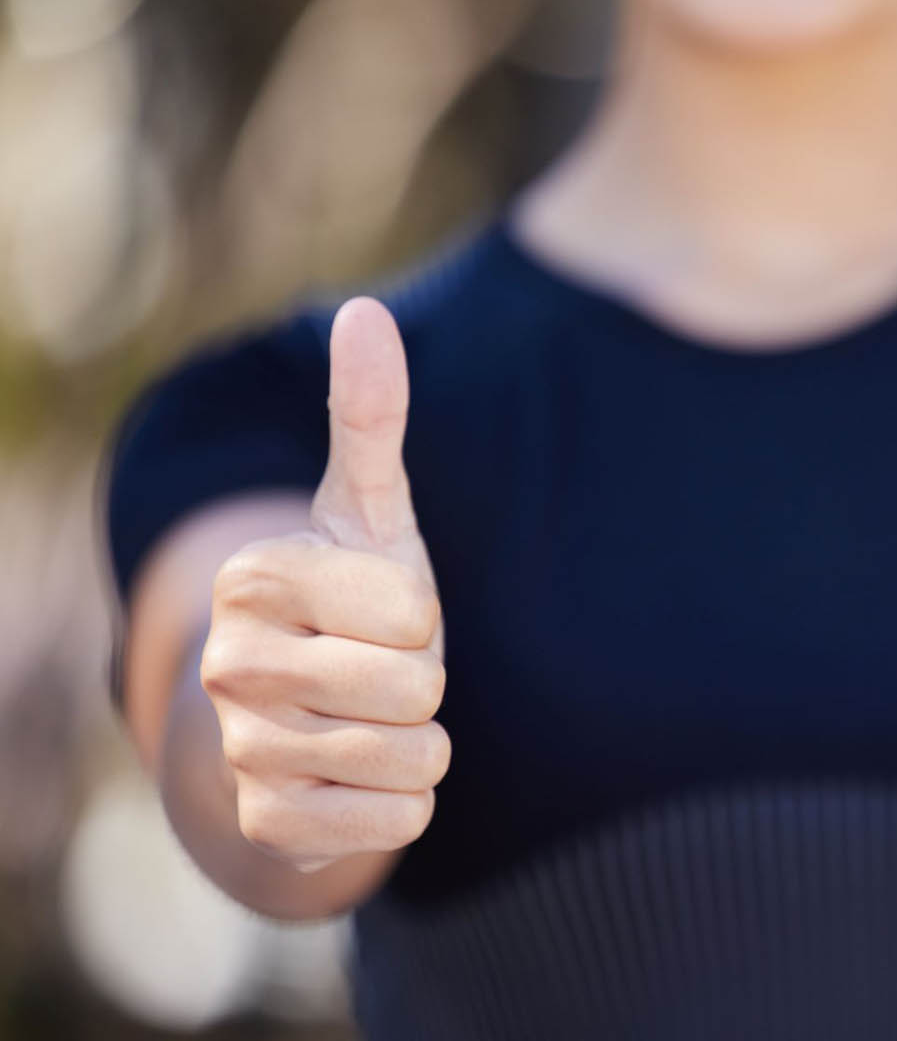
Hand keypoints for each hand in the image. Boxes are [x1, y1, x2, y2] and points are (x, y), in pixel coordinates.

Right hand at [199, 298, 448, 872]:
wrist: (297, 719)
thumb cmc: (348, 603)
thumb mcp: (366, 511)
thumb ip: (369, 417)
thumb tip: (365, 312)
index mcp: (253, 576)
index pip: (409, 607)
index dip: (418, 613)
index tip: (376, 611)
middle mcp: (229, 664)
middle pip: (416, 686)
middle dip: (426, 681)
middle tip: (380, 671)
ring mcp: (240, 751)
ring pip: (415, 758)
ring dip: (423, 743)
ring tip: (375, 722)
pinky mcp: (266, 825)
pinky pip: (397, 823)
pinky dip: (406, 804)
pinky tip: (361, 780)